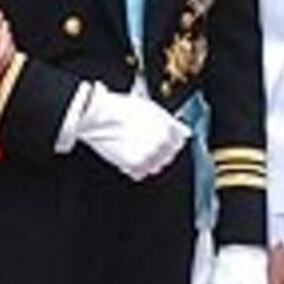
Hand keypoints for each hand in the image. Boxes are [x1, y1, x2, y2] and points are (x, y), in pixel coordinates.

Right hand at [75, 82, 191, 181]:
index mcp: (169, 127)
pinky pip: (139, 174)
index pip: (180, 142)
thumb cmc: (121, 109)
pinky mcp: (135, 165)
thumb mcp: (150, 109)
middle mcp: (163, 142)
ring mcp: (150, 155)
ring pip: (155, 167)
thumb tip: (185, 132)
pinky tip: (125, 157)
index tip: (162, 139)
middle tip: (143, 144)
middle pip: (168, 156)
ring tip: (133, 149)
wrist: (98, 115)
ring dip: (146, 161)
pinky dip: (133, 168)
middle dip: (158, 151)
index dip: (170, 140)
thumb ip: (170, 122)